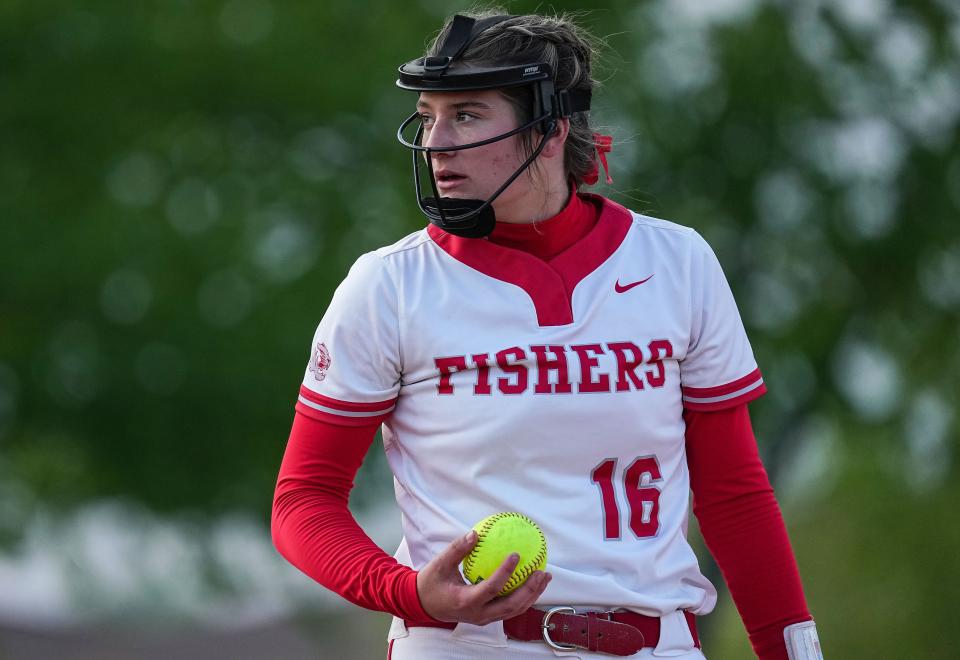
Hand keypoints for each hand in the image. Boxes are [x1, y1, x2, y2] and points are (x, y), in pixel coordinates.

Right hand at [416, 530, 551, 625]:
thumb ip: (457, 549)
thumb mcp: (439, 563)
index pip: (491, 588)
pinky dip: (524, 597)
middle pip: (510, 606)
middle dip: (529, 590)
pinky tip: (533, 582)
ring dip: (532, 595)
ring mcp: (484, 618)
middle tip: (541, 571)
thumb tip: (476, 533)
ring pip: (514, 610)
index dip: (505, 573)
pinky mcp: (487, 617)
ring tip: (544, 576)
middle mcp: (478, 614)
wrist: (423, 605)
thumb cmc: (431, 582)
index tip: (516, 554)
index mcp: (465, 601)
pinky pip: (509, 609)